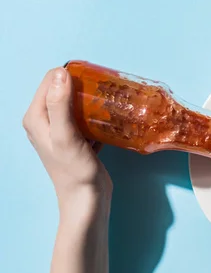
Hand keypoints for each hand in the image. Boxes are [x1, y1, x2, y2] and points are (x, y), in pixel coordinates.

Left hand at [23, 68, 111, 219]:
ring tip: (110, 99)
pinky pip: (86, 118)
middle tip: (105, 87)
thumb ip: (60, 104)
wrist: (86, 200)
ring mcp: (61, 131)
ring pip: (77, 104)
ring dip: (92, 100)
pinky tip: (110, 116)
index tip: (94, 77)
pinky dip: (97, 115)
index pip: (50, 81)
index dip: (71, 75)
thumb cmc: (74, 170)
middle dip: (83, 86)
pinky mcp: (77, 140)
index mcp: (36, 118)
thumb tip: (60, 72)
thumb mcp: (65, 135)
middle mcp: (45, 122)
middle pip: (64, 91)